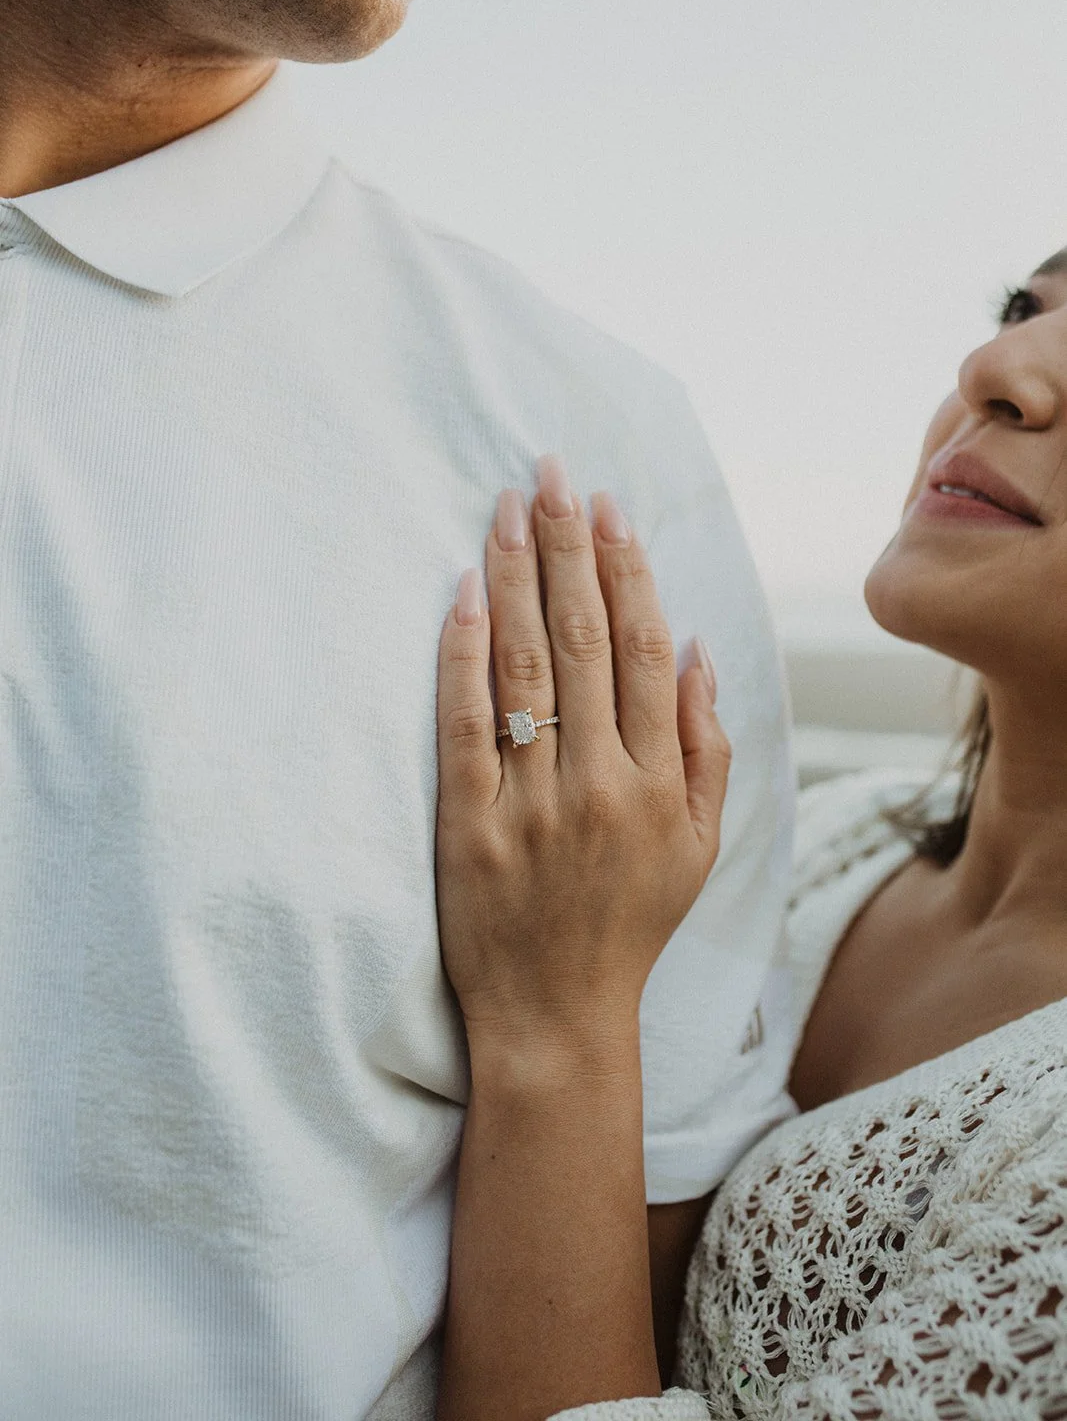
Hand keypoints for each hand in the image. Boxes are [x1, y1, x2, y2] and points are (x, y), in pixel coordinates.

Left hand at [435, 455, 729, 1056]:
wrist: (558, 1018)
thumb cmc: (633, 925)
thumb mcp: (702, 847)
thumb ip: (709, 747)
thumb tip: (699, 649)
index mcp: (662, 783)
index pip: (647, 651)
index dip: (628, 573)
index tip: (611, 508)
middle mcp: (601, 782)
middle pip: (584, 641)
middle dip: (567, 547)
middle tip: (551, 473)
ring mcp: (533, 803)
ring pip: (524, 668)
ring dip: (514, 579)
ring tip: (505, 509)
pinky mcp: (470, 824)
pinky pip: (464, 723)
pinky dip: (461, 654)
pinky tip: (461, 593)